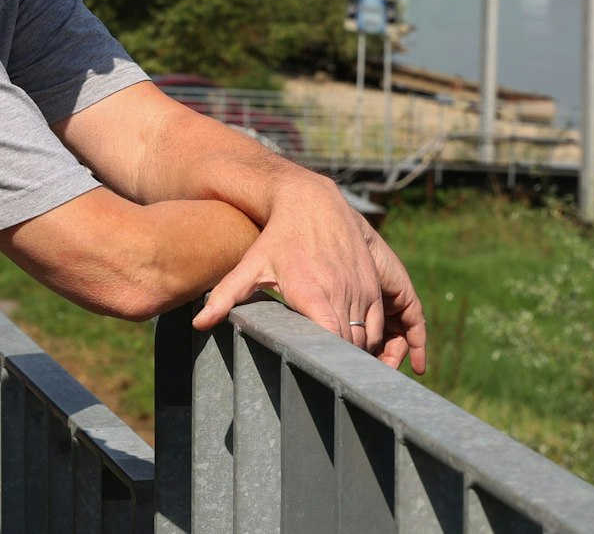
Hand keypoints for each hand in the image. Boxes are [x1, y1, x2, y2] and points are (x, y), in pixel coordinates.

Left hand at [192, 174, 424, 371]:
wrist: (312, 201)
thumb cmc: (277, 236)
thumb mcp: (250, 264)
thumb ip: (225, 295)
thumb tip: (198, 324)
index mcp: (312, 292)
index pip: (331, 340)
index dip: (331, 365)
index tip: (323, 382)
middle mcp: (343, 291)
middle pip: (353, 346)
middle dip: (348, 370)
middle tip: (336, 391)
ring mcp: (363, 286)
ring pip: (372, 337)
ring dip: (366, 359)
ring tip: (350, 379)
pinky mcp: (376, 282)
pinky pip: (389, 320)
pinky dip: (387, 342)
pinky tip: (395, 360)